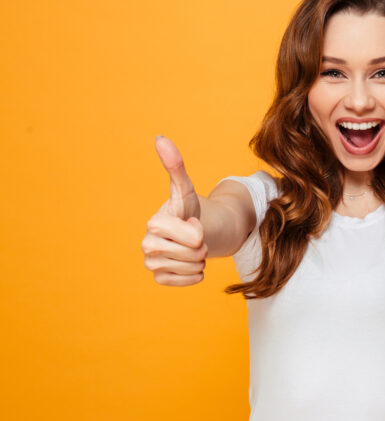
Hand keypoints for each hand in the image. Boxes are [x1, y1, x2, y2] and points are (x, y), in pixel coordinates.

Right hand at [141, 136, 206, 285]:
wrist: (197, 231)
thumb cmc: (191, 209)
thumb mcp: (187, 189)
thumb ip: (175, 166)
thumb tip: (160, 138)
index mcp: (153, 223)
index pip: (188, 236)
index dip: (197, 231)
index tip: (193, 222)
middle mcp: (147, 244)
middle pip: (191, 253)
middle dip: (202, 246)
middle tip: (196, 237)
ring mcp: (152, 263)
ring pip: (190, 267)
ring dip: (200, 259)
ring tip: (192, 247)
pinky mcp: (160, 278)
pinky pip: (185, 282)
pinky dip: (195, 275)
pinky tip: (190, 263)